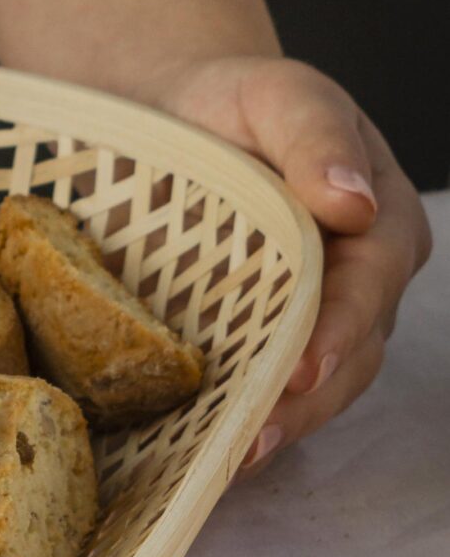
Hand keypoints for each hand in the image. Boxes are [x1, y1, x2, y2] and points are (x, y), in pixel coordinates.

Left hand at [146, 56, 430, 466]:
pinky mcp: (266, 338)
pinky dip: (242, 418)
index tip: (304, 366)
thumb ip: (314, 137)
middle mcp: (361, 280)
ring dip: (277, 425)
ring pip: (317, 387)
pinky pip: (267, 387)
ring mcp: (319, 317)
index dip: (340, 330)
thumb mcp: (278, 94)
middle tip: (254, 440)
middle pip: (351, 354)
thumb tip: (353, 200)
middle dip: (306, 403)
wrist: (176, 113)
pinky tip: (206, 452)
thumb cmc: (235, 101)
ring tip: (230, 461)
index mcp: (381, 221)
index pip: (370, 284)